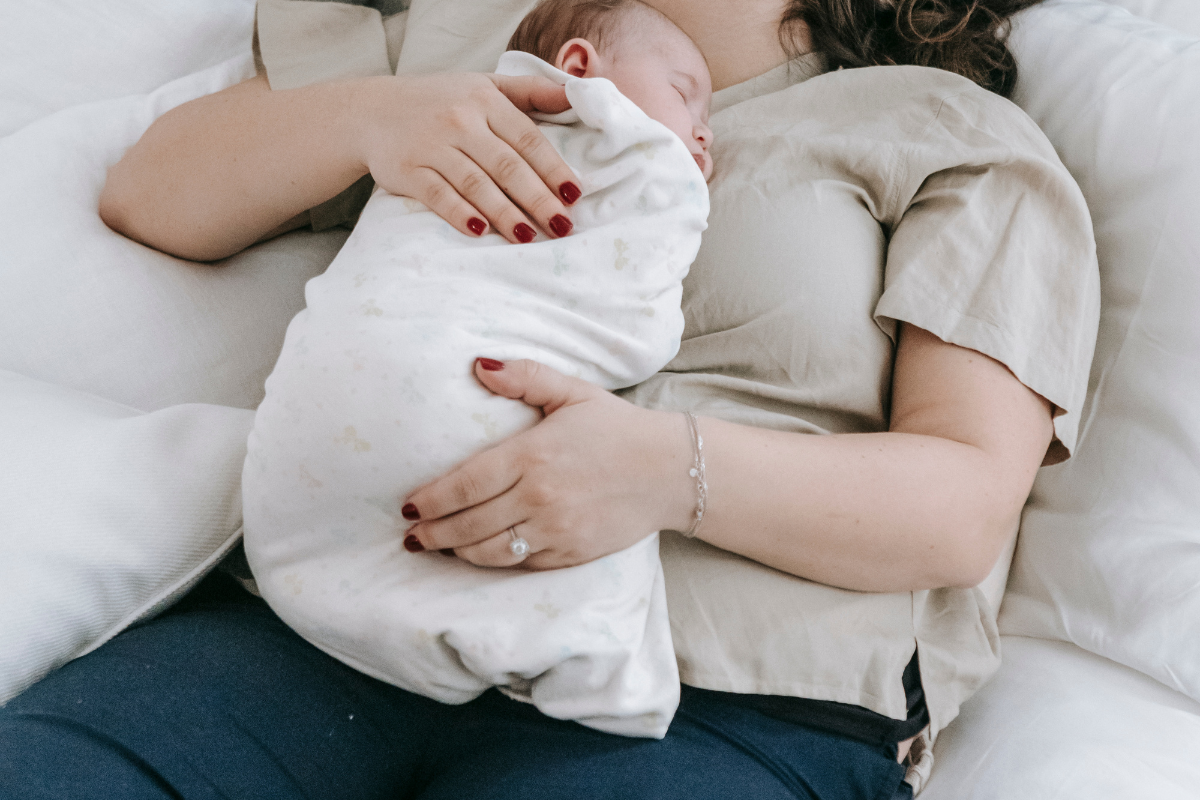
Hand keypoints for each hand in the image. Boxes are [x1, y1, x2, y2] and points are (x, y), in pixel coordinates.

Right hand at [354, 73, 581, 242]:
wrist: (371, 111)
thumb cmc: (440, 101)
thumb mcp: (484, 85)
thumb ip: (531, 91)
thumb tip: (579, 92)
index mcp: (484, 100)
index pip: (527, 138)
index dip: (552, 168)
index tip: (574, 195)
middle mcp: (459, 120)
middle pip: (506, 165)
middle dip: (537, 198)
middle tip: (561, 225)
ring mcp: (431, 146)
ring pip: (476, 184)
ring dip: (505, 213)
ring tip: (529, 237)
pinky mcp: (407, 171)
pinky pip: (438, 196)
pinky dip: (460, 214)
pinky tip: (481, 231)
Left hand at [401, 359, 695, 568]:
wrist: (671, 471)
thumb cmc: (617, 428)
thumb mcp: (572, 392)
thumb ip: (524, 376)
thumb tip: (478, 365)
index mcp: (533, 455)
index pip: (466, 484)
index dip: (432, 499)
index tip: (408, 506)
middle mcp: (540, 497)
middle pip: (469, 524)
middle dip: (434, 533)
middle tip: (412, 535)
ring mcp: (556, 530)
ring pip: (491, 551)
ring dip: (458, 552)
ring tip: (439, 546)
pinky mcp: (572, 554)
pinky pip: (522, 564)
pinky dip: (495, 561)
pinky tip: (480, 553)